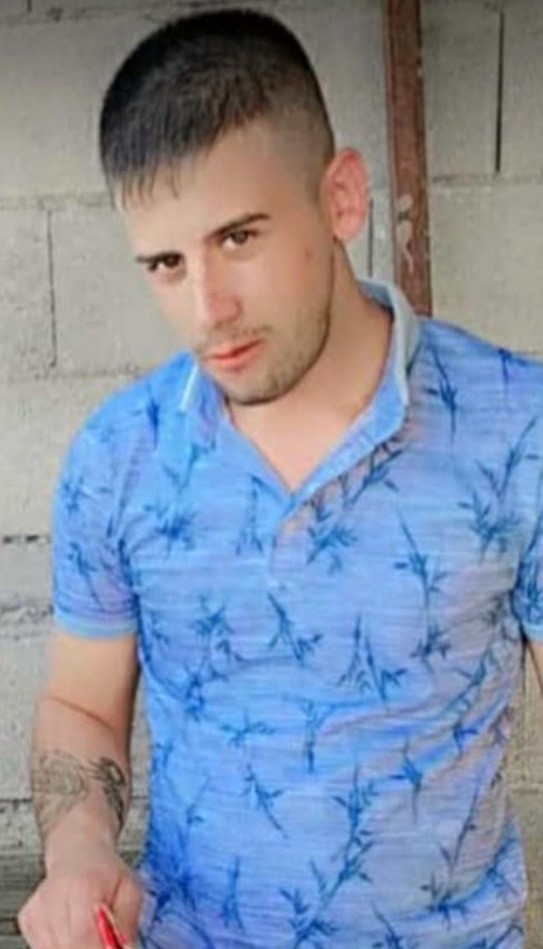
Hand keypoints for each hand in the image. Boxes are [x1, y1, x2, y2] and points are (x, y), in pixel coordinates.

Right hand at [17, 838, 141, 948]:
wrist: (78, 853)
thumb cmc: (106, 872)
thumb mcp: (129, 890)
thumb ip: (126, 922)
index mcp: (83, 884)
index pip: (83, 934)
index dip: (98, 948)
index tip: (111, 947)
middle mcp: (53, 895)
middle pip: (69, 945)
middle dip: (90, 946)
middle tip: (103, 938)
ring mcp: (36, 909)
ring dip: (76, 946)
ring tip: (88, 927)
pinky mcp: (27, 920)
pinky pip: (45, 946)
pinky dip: (62, 943)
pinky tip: (72, 927)